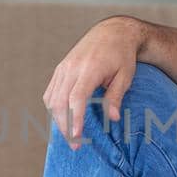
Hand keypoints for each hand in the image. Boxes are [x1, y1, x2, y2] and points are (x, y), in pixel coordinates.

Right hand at [42, 16, 144, 149]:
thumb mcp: (126, 75)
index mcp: (89, 69)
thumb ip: (116, 96)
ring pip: (52, 99)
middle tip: (75, 145)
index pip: (76, 98)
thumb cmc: (122, 55)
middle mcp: (72, 68)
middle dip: (65, 126)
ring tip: (70, 135)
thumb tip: (112, 119)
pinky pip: (51, 92)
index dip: (75, 119)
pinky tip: (63, 120)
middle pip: (60, 102)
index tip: (77, 137)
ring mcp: (63, 68)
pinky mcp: (60, 69)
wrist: (112, 32)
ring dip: (58, 120)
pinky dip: (54, 108)